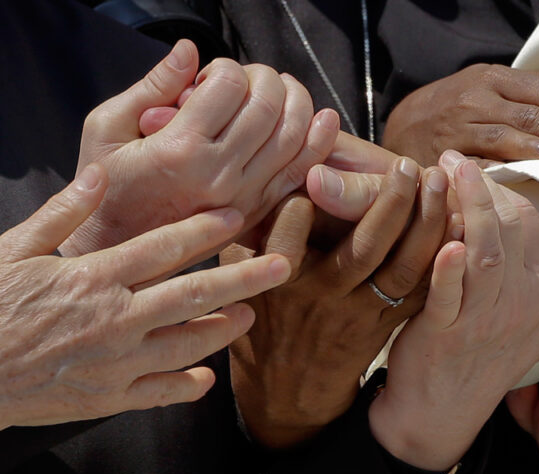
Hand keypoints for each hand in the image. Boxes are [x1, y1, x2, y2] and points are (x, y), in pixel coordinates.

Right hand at [0, 165, 290, 429]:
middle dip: (242, 279)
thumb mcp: (12, 250)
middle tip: (281, 267)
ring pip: (187, 345)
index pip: (162, 248)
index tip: (236, 216)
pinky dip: (188, 386)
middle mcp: (114, 320)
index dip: (204, 230)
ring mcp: (115, 363)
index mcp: (93, 278)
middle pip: (193, 296)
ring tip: (249, 316)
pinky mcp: (107, 399)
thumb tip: (99, 175)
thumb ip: (62, 214)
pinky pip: (160, 393)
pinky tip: (208, 378)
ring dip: (223, 330)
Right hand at [61, 40, 338, 255]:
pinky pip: (300, 172)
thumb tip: (190, 51)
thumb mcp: (107, 128)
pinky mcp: (257, 213)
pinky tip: (323, 119)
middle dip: (265, 78)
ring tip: (284, 89)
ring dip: (297, 102)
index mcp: (180, 150)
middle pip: (268, 106)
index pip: (230, 86)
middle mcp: (219, 175)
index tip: (212, 76)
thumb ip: (153, 86)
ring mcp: (243, 197)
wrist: (119, 249)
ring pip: (293, 136)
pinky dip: (318, 141)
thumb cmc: (107, 185)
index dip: (226, 68)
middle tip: (251, 77)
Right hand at [224, 158, 448, 447]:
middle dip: (388, 203)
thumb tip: (240, 183)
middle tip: (404, 164)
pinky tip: (458, 222)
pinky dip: (442, 257)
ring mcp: (361, 313)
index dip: (304, 202)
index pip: (289, 235)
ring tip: (436, 181)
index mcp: (281, 282)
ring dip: (424, 223)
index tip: (315, 170)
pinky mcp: (389, 323)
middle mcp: (323, 297)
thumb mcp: (241, 277)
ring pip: (401, 269)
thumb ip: (246, 234)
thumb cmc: (264, 319)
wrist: (291, 390)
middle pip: (362, 249)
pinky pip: (422, 290)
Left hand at [367, 155, 538, 469]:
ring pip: (484, 252)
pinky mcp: (442, 333)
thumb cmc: (494, 358)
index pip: (533, 224)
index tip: (476, 169)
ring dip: (467, 207)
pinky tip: (444, 241)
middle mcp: (516, 304)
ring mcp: (479, 319)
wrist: (443, 412)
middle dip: (483, 186)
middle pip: (510, 229)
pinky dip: (446, 268)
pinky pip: (448, 295)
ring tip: (446, 170)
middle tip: (455, 158)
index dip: (506, 191)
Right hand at [382, 64, 538, 167]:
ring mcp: (460, 128)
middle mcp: (478, 99)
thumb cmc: (460, 108)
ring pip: (505, 137)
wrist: (403, 125)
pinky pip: (477, 165)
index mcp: (497, 79)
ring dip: (537, 149)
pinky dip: (500, 173)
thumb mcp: (496, 86)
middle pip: (533, 114)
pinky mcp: (446, 156)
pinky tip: (522, 182)